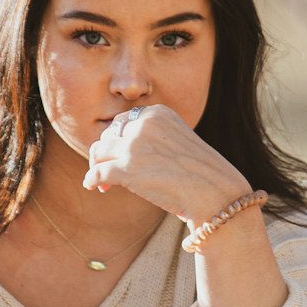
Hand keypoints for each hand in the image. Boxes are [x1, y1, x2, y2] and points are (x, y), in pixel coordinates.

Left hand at [83, 104, 248, 224]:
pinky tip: (94, 187)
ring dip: (97, 167)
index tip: (119, 156)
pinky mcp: (126, 169)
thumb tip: (122, 148)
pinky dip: (91, 179)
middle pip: (108, 135)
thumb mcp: (179, 141)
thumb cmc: (201, 174)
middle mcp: (144, 124)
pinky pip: (96, 172)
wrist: (215, 194)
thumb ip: (153, 138)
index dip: (118, 140)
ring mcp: (134, 146)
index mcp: (158, 113)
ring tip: (104, 184)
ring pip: (98, 152)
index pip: (124, 121)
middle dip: (105, 154)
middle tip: (108, 173)